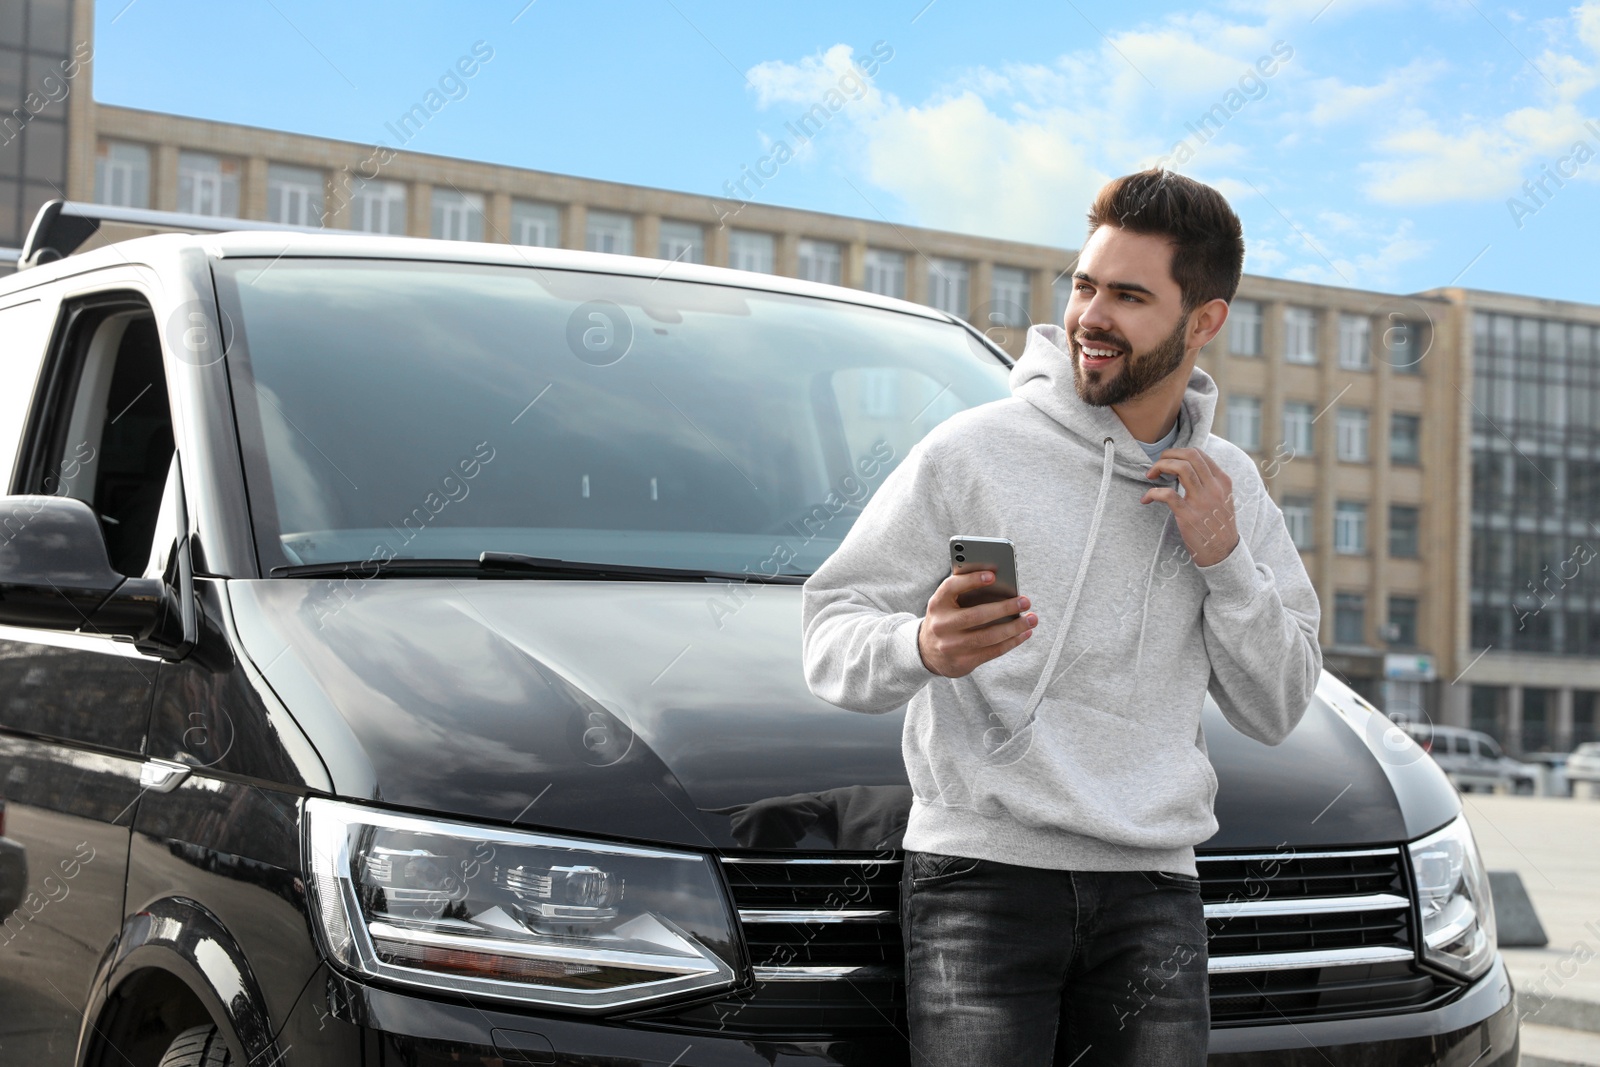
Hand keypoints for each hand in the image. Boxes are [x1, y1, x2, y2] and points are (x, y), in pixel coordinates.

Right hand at [917, 570, 1037, 677]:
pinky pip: (992, 651)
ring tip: (1032, 619)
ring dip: (1014, 628)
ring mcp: (951, 646)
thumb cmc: (947, 619)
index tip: (993, 575)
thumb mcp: (947, 604)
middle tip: (1025, 601)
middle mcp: (941, 625)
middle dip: (1004, 608)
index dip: (971, 580)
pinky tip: (1024, 634)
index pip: (951, 587)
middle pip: (976, 615)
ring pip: (988, 636)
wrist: (927, 652)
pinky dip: (1012, 642)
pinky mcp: (962, 662)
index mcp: (937, 604)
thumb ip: (965, 593)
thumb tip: (1001, 585)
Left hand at [1141, 446, 1238, 567]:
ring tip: (1150, 475)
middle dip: (1167, 455)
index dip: (1177, 452)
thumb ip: (1209, 483)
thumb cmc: (1217, 525)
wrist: (1224, 553)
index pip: (1199, 453)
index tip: (1166, 460)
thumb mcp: (1222, 499)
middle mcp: (1214, 487)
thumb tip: (1186, 468)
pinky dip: (1152, 492)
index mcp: (1222, 481)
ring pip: (1181, 468)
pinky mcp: (1189, 515)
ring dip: (1160, 467)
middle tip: (1156, 465)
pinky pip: (1167, 494)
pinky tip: (1146, 498)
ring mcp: (1202, 501)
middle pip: (1189, 456)